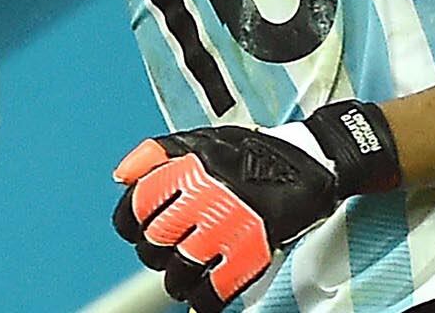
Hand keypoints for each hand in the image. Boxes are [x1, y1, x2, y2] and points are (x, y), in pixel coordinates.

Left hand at [112, 102, 399, 310]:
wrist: (314, 160)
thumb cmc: (255, 152)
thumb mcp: (204, 138)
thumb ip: (158, 153)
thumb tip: (120, 177)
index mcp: (190, 167)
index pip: (136, 206)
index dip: (129, 224)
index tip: (137, 230)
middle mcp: (206, 196)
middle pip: (154, 243)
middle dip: (155, 253)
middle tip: (167, 251)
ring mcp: (230, 225)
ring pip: (179, 271)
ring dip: (176, 281)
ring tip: (184, 277)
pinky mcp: (254, 250)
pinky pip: (214, 291)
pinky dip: (204, 302)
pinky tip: (204, 298)